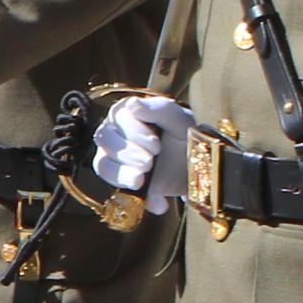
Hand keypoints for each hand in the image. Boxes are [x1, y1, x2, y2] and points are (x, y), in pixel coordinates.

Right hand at [92, 95, 190, 212]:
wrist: (200, 167)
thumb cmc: (188, 137)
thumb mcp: (182, 121)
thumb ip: (160, 109)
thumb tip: (131, 104)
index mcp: (130, 114)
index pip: (117, 117)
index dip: (133, 131)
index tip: (156, 145)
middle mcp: (116, 133)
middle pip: (104, 138)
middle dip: (127, 153)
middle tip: (150, 162)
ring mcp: (114, 157)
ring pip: (102, 162)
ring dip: (122, 172)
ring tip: (143, 178)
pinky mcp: (120, 179)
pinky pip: (112, 185)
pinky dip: (132, 192)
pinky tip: (157, 199)